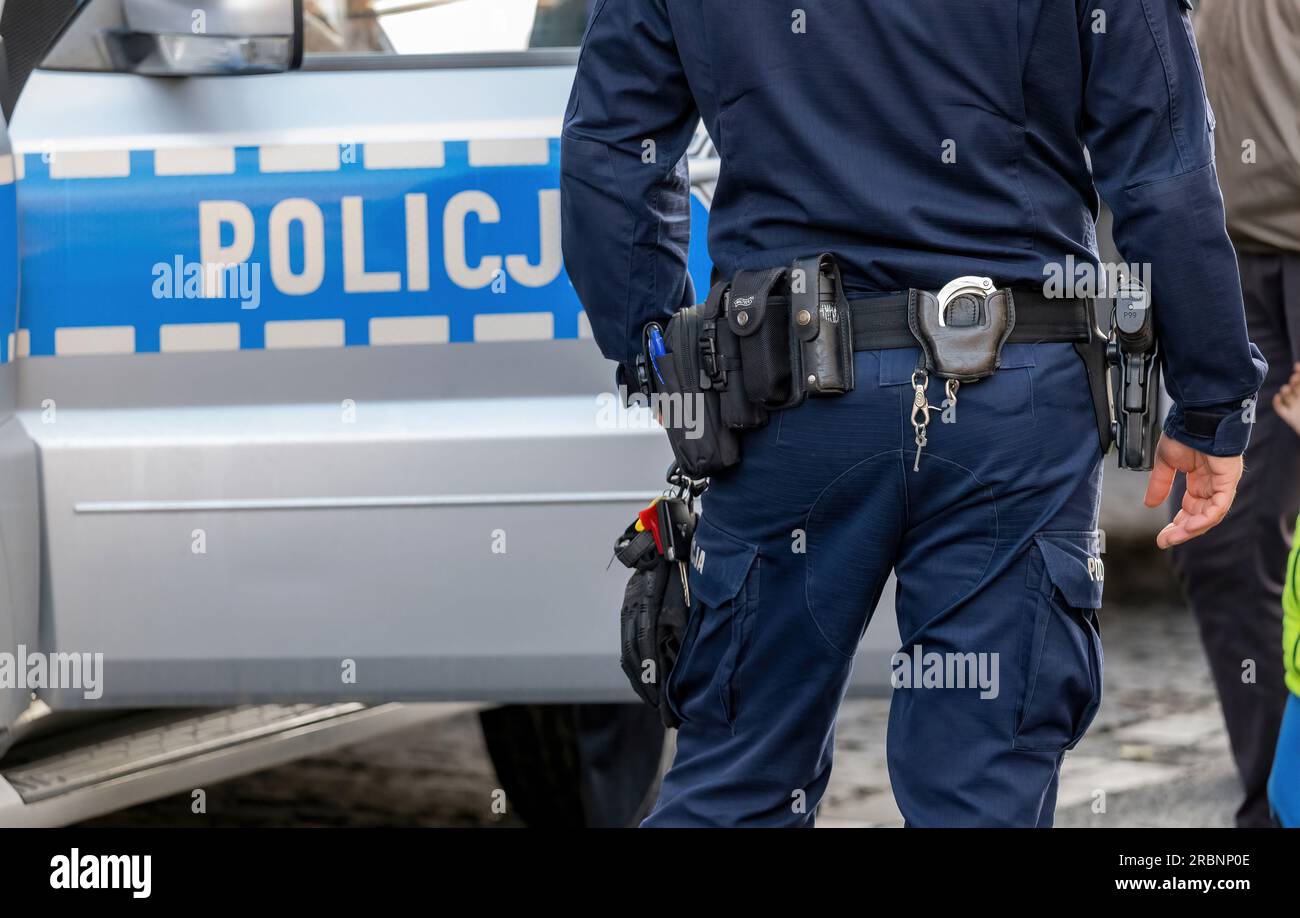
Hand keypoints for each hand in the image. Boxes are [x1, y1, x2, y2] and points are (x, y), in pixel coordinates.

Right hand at [1143, 434, 1242, 548]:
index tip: (1162, 535)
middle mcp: (1212, 484)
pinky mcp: (1227, 480)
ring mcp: (1222, 483)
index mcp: (1199, 480)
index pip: (1190, 509)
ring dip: (1191, 529)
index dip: (1177, 523)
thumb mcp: (1165, 462)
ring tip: (1173, 537)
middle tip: (1165, 541)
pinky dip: (1203, 519)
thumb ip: (1159, 484)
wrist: (1196, 416)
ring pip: (1210, 515)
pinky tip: (1188, 526)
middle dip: (1182, 530)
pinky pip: (1218, 507)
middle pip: (1200, 516)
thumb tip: (1149, 503)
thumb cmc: (1185, 432)